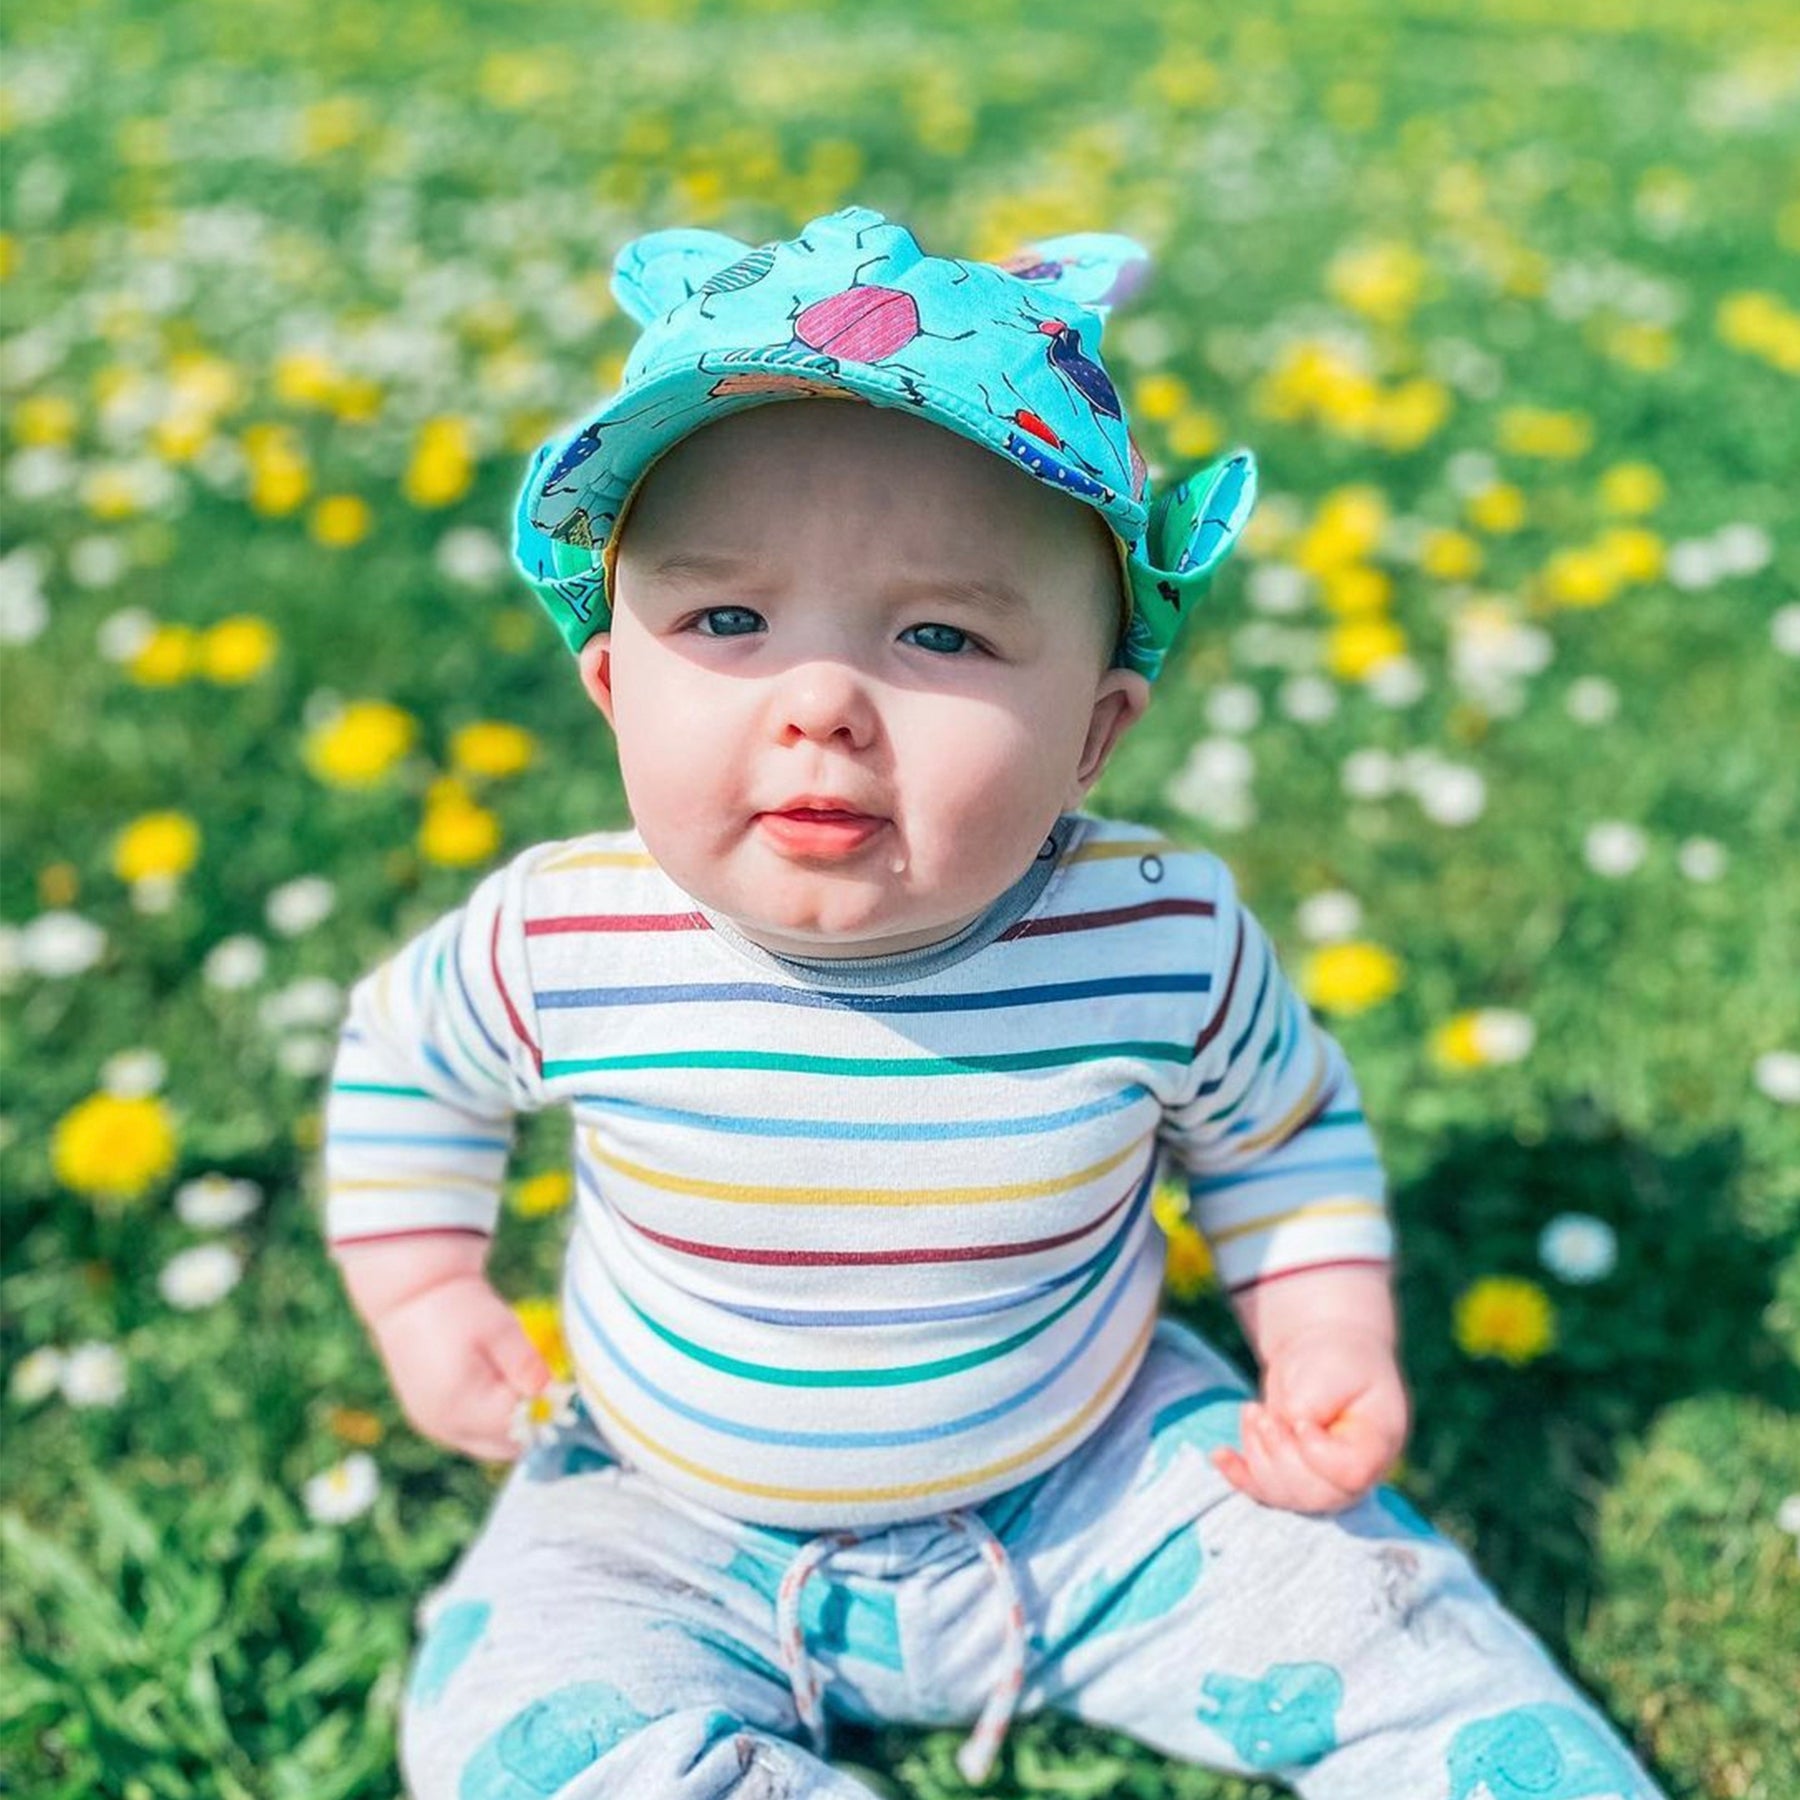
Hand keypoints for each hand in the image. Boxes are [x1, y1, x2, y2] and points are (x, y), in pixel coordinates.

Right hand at [367, 1273, 552, 1462]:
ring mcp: (433, 1426)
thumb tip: (549, 1393)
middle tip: (539, 1387)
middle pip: (505, 1447)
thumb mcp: (499, 1327)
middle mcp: (444, 1426)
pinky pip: (469, 1433)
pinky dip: (487, 1419)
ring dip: (508, 1422)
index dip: (543, 1407)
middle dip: (530, 1423)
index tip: (556, 1384)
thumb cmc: (457, 1306)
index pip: (521, 1427)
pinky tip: (490, 1383)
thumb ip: (525, 1364)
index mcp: (462, 1406)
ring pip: (488, 1444)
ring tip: (512, 1380)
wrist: (409, 1295)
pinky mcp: (428, 1418)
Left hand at [1211, 1323, 1409, 1513]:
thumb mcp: (1329, 1367)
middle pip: (1315, 1494)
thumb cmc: (1335, 1357)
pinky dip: (1237, 1474)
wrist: (1327, 1353)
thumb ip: (1311, 1402)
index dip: (1316, 1453)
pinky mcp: (1293, 1475)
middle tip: (1262, 1414)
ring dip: (1257, 1454)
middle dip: (1278, 1454)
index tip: (1300, 1421)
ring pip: (1286, 1495)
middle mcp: (1356, 1473)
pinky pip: (1264, 1490)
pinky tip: (1219, 1454)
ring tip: (1252, 1410)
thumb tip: (1287, 1428)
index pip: (1351, 1474)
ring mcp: (1325, 1480)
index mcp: (1378, 1443)